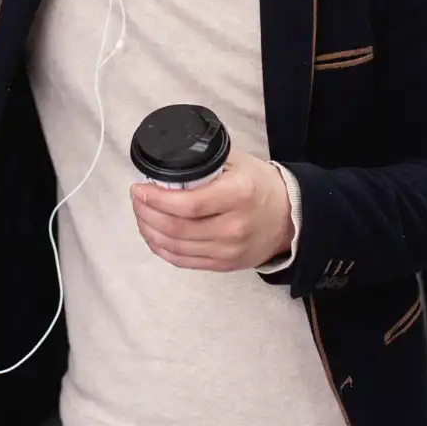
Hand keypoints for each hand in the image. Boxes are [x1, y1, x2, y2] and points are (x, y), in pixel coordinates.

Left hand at [130, 147, 293, 271]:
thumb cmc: (260, 185)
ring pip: (175, 246)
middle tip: (137, 199)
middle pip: (176, 228)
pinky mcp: (223, 265)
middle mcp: (233, 227)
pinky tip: (152, 235)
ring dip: (149, 230)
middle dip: (146, 213)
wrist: (289, 218)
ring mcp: (228, 250)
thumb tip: (168, 160)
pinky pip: (182, 261)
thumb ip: (205, 161)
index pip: (188, 204)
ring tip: (141, 214)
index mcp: (238, 195)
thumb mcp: (237, 162)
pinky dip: (161, 248)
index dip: (157, 199)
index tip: (140, 189)